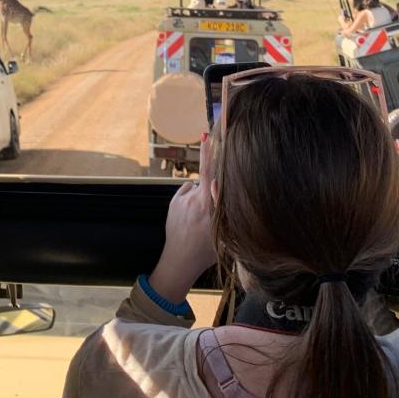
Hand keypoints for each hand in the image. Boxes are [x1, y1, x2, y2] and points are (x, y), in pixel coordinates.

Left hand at [148, 135, 217, 303]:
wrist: (179, 260)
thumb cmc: (206, 250)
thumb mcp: (224, 232)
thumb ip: (224, 208)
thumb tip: (222, 186)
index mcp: (208, 207)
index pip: (209, 174)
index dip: (208, 154)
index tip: (207, 136)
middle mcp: (194, 200)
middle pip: (205, 178)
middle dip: (211, 172)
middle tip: (211, 172)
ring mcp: (181, 201)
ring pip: (197, 187)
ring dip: (202, 194)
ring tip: (201, 215)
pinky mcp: (174, 203)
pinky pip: (187, 193)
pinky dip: (191, 198)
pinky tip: (193, 214)